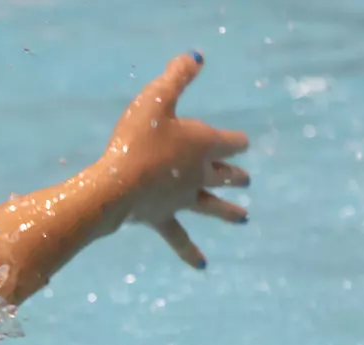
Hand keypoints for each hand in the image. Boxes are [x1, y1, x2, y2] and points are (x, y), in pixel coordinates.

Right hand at [105, 52, 250, 268]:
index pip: (230, 142)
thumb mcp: (156, 99)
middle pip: (224, 174)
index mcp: (203, 145)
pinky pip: (180, 238)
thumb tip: (196, 58)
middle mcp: (198, 174)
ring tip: (244, 219)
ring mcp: (182, 199)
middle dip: (235, 175)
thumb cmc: (136, 139)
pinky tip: (203, 267)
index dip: (236, 141)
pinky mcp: (163, 218)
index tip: (243, 142)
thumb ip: (177, 77)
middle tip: (246, 180)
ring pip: (211, 205)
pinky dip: (191, 252)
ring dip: (228, 211)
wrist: (117, 186)